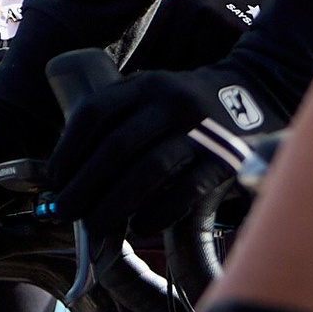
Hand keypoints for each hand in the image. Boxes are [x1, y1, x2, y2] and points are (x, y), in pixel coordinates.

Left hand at [44, 65, 275, 245]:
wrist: (257, 91)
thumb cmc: (185, 107)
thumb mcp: (152, 95)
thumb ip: (118, 122)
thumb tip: (71, 178)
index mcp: (144, 85)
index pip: (94, 114)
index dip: (68, 149)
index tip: (55, 180)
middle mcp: (170, 102)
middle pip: (116, 147)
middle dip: (84, 185)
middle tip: (65, 212)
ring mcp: (200, 129)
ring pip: (148, 170)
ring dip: (114, 203)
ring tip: (94, 226)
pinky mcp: (225, 158)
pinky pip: (185, 190)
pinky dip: (157, 212)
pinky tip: (139, 227)